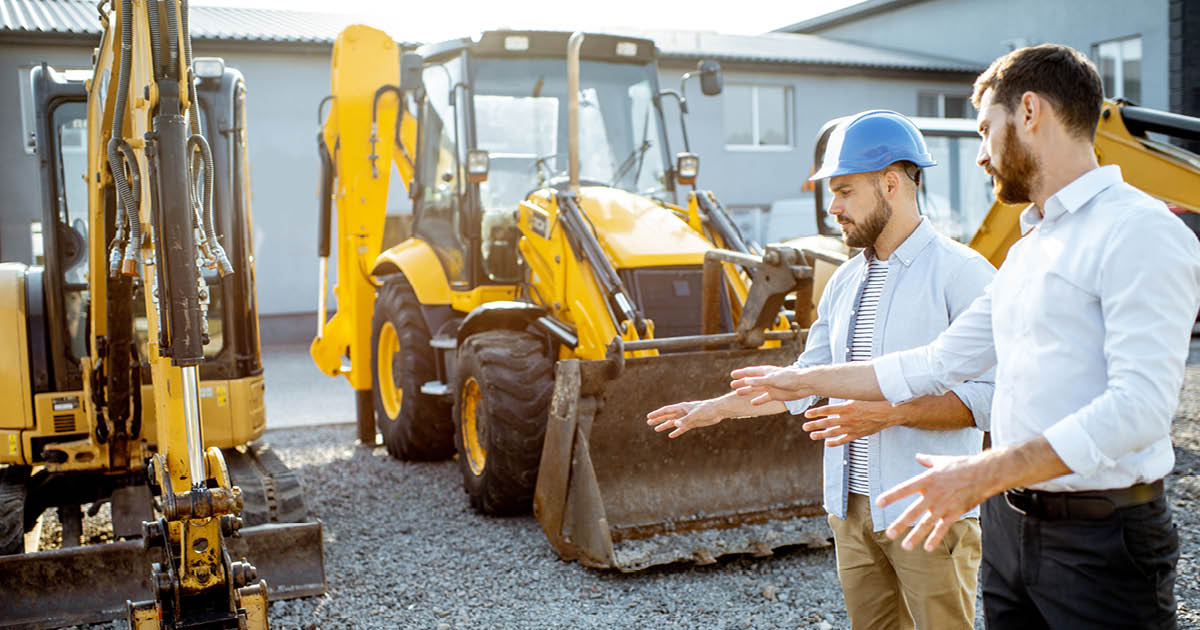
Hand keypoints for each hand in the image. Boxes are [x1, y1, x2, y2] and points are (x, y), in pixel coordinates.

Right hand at [646, 400, 722, 437]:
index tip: (649, 417)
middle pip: (667, 416)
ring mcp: (687, 418)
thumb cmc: (707, 409)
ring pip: (673, 422)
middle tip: (648, 423)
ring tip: (656, 429)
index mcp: (682, 407)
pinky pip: (682, 428)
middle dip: (658, 419)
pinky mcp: (692, 423)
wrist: (718, 411)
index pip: (666, 410)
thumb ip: (685, 419)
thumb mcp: (696, 414)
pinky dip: (676, 431)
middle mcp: (682, 412)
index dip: (657, 414)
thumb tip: (675, 424)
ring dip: (665, 425)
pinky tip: (671, 435)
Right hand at [729, 365, 807, 404]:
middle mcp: (767, 379)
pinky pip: (764, 398)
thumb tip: (746, 381)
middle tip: (732, 384)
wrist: (804, 385)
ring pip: (756, 389)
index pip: (750, 372)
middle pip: (751, 381)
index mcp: (766, 372)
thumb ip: (759, 381)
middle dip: (742, 382)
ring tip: (738, 393)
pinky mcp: (776, 395)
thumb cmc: (789, 378)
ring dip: (747, 391)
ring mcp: (771, 387)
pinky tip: (752, 403)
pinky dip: (759, 400)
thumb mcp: (772, 379)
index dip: (741, 373)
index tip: (732, 375)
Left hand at [803, 400, 900, 446]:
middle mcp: (848, 418)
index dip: (816, 412)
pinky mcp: (858, 434)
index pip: (827, 410)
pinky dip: (835, 442)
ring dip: (821, 434)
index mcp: (847, 407)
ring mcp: (852, 428)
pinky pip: (844, 440)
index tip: (807, 414)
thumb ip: (847, 395)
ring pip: (833, 433)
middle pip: (827, 423)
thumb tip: (837, 387)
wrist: (890, 412)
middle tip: (804, 427)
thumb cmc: (875, 401)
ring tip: (812, 435)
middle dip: (814, 425)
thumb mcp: (858, 395)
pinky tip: (827, 443)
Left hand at [875, 453, 992, 551]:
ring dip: (916, 535)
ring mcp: (944, 505)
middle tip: (889, 534)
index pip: (905, 489)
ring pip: (927, 523)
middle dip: (901, 524)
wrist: (984, 473)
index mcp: (927, 480)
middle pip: (913, 511)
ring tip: (906, 546)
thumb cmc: (962, 465)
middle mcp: (933, 494)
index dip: (892, 496)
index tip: (879, 503)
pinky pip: (943, 528)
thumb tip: (918, 456)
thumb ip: (927, 461)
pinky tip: (927, 547)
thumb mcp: (941, 460)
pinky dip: (935, 538)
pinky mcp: (955, 512)